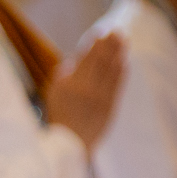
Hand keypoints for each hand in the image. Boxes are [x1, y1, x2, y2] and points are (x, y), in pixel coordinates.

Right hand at [44, 32, 123, 149]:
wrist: (68, 146)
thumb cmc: (57, 118)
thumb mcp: (53, 94)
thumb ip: (63, 76)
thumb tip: (74, 60)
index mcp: (70, 84)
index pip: (87, 58)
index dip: (95, 44)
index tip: (100, 32)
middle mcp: (86, 89)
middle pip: (101, 61)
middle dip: (109, 44)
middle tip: (116, 31)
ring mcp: (100, 98)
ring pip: (112, 70)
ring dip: (118, 54)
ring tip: (122, 40)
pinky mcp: (109, 107)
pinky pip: (117, 85)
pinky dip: (121, 72)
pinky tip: (124, 62)